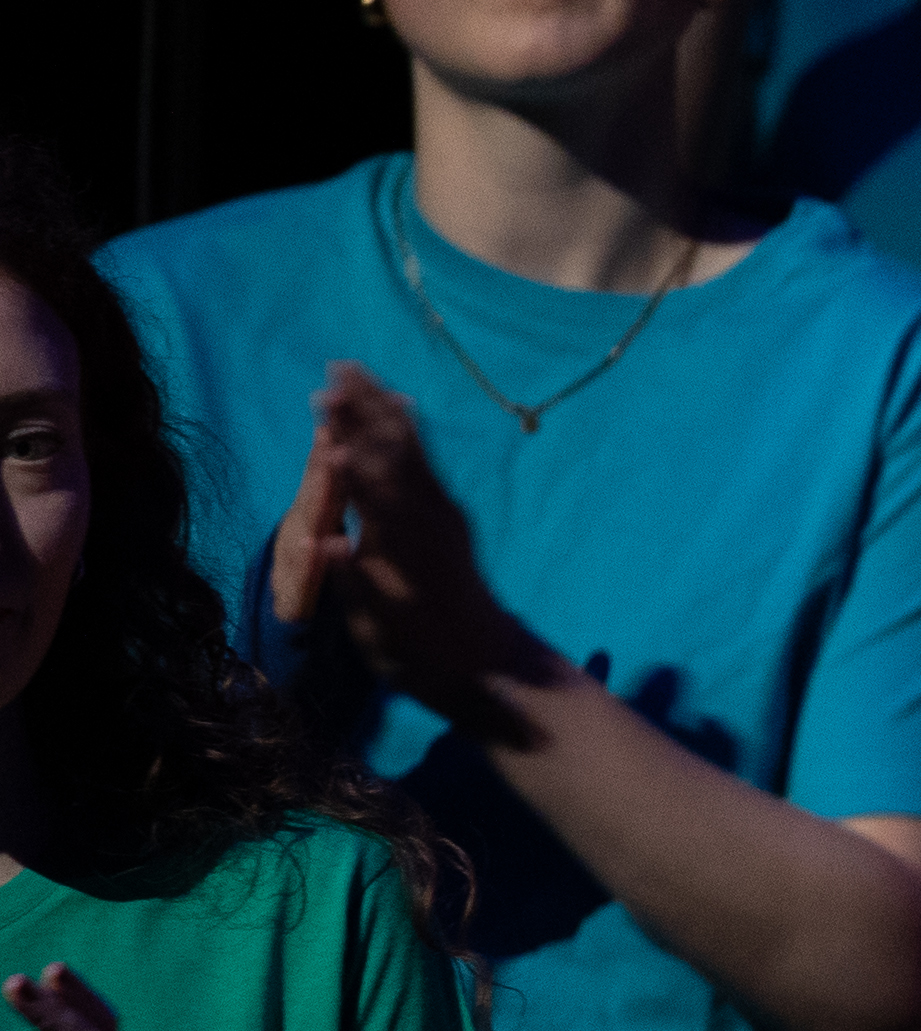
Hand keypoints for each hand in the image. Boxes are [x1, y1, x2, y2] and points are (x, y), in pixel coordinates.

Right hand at [269, 370, 540, 734]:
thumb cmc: (422, 653)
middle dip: (363, 408)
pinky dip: (406, 429)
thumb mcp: (379, 627)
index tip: (323, 401)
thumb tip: (322, 541)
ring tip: (358, 374)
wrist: (488, 662)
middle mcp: (426, 518)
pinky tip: (398, 408)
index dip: (345, 437)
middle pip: (390, 451)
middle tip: (337, 368)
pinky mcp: (450, 516)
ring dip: (382, 409)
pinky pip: (424, 461)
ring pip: (409, 449)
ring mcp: (442, 514)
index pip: (366, 478)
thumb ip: (351, 579)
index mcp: (400, 542)